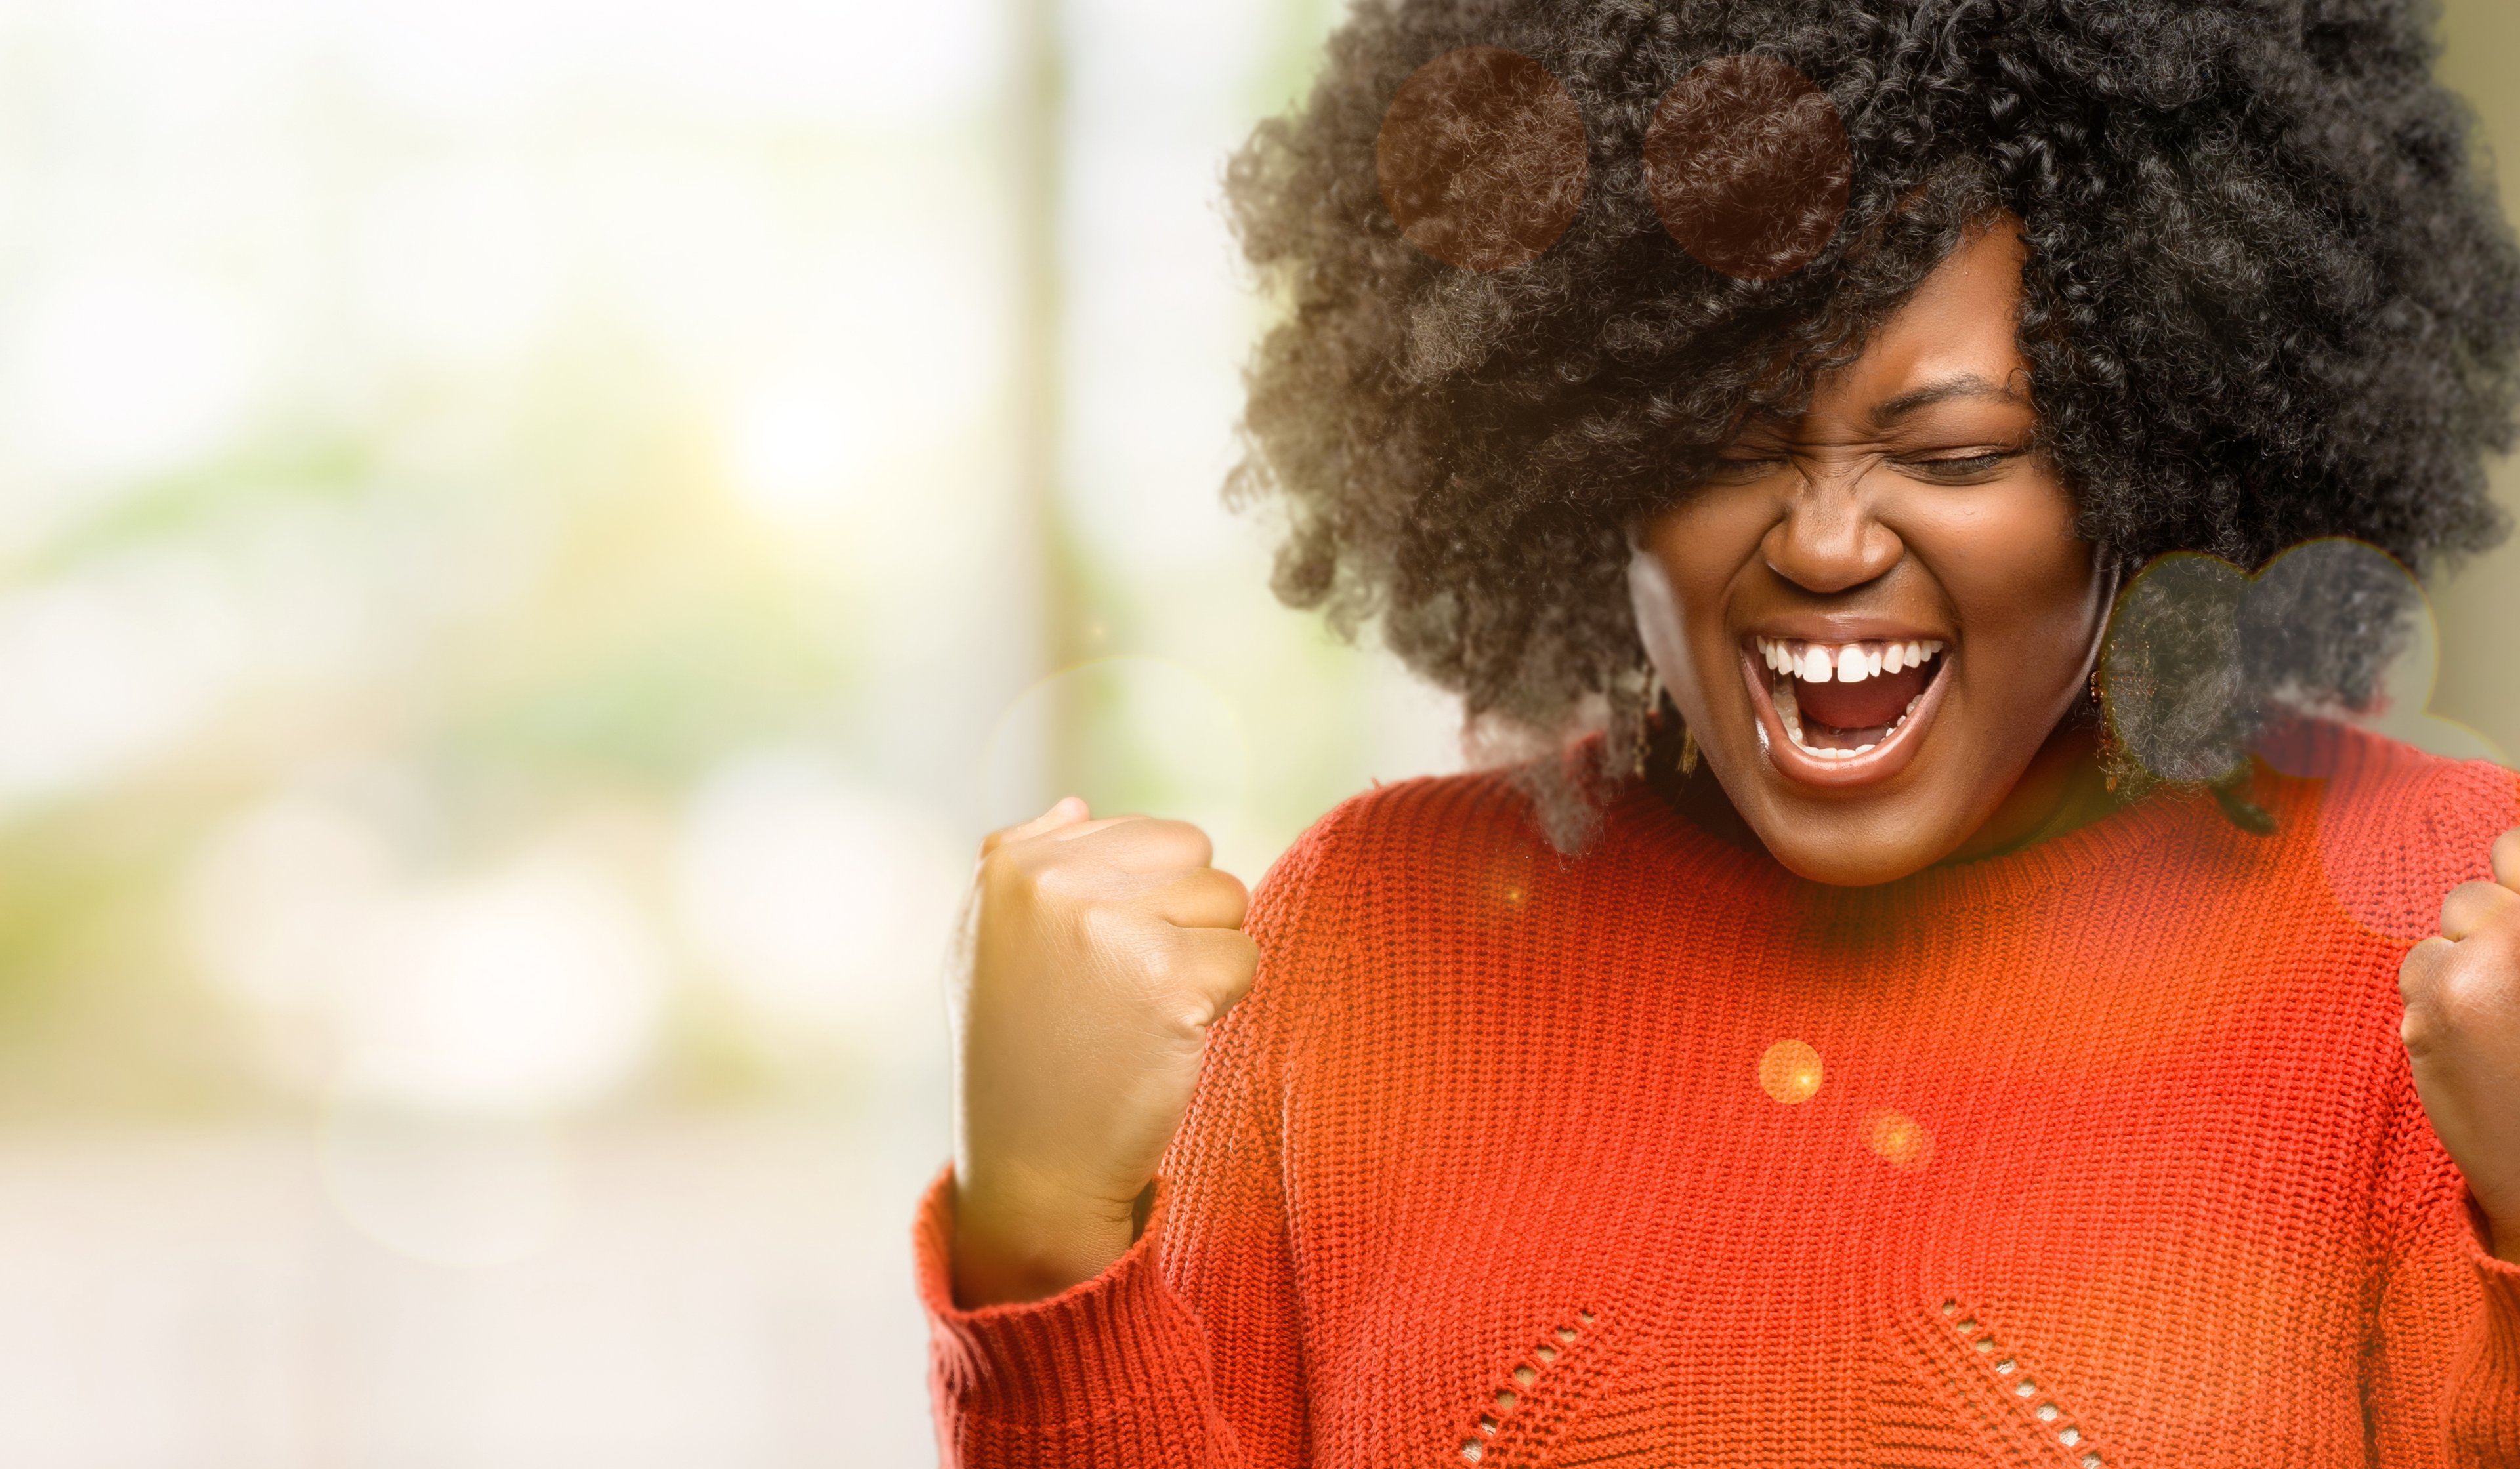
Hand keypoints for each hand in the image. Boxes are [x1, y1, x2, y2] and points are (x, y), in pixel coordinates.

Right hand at [947, 798, 1257, 1306]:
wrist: (1032, 1169)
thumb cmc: (1016, 1055)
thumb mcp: (986, 946)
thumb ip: (1023, 864)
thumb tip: (1079, 804)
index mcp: (1013, 864)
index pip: (1151, 837)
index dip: (1149, 903)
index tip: (1101, 965)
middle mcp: (1056, 883)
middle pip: (1198, 861)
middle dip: (1187, 920)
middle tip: (1131, 992)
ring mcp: (1113, 928)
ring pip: (1229, 902)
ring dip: (1208, 960)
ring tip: (1145, 1014)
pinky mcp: (1169, 981)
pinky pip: (1245, 959)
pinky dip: (1224, 1004)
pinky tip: (1168, 1041)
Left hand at [2399, 827, 2519, 1263]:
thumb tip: (2501, 867)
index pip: (2514, 844)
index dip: (2514, 871)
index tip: (2513, 911)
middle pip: (2471, 896)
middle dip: (2484, 929)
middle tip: (2508, 985)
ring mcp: (2485, 962)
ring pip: (2443, 932)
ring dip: (2459, 963)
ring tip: (2501, 1022)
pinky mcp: (2438, 1005)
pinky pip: (2419, 970)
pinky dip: (2436, 998)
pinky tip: (2473, 1043)